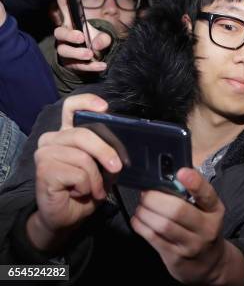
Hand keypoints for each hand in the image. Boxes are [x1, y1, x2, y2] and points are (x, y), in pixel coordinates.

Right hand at [27, 94, 121, 251]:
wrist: (66, 216)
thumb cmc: (85, 189)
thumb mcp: (101, 167)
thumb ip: (106, 151)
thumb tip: (124, 146)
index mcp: (68, 133)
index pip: (71, 107)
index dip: (87, 102)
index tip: (104, 108)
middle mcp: (53, 139)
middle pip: (83, 133)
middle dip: (105, 151)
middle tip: (116, 168)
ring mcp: (45, 153)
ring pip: (83, 157)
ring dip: (96, 178)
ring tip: (94, 189)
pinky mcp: (43, 170)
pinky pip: (77, 174)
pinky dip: (87, 186)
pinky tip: (80, 193)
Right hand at [54, 0, 111, 72]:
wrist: (93, 61)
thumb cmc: (93, 43)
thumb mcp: (102, 38)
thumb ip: (103, 38)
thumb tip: (96, 45)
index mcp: (72, 24)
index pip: (65, 7)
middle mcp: (65, 36)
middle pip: (59, 33)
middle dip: (69, 35)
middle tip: (81, 37)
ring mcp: (66, 50)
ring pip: (65, 51)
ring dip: (78, 53)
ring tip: (90, 54)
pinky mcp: (71, 64)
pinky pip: (78, 66)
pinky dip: (91, 67)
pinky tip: (102, 66)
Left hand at [131, 168, 243, 283]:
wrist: (210, 264)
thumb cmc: (204, 229)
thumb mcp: (207, 211)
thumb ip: (192, 195)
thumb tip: (167, 176)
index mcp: (215, 211)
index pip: (207, 195)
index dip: (195, 182)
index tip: (181, 172)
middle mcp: (206, 228)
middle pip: (177, 210)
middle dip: (155, 199)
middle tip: (146, 193)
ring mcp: (191, 245)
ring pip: (162, 225)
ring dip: (145, 212)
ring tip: (141, 206)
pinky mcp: (176, 257)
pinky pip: (153, 238)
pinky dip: (141, 225)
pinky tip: (138, 219)